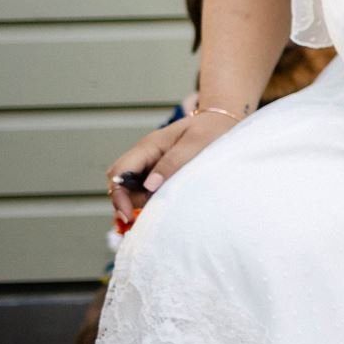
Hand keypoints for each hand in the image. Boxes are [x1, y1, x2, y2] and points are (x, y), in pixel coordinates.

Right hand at [105, 108, 238, 223]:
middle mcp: (146, 156)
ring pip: (133, 188)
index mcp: (149, 146)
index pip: (119, 172)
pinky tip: (160, 212)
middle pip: (120, 182)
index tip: (128, 215)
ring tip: (153, 220)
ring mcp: (153, 164)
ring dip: (137, 204)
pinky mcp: (163, 172)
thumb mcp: (195, 142)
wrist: (225, 121)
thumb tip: (150, 186)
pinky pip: (147, 189)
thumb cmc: (212, 129)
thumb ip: (173, 162)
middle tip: (139, 221)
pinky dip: (149, 201)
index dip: (119, 195)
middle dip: (125, 202)